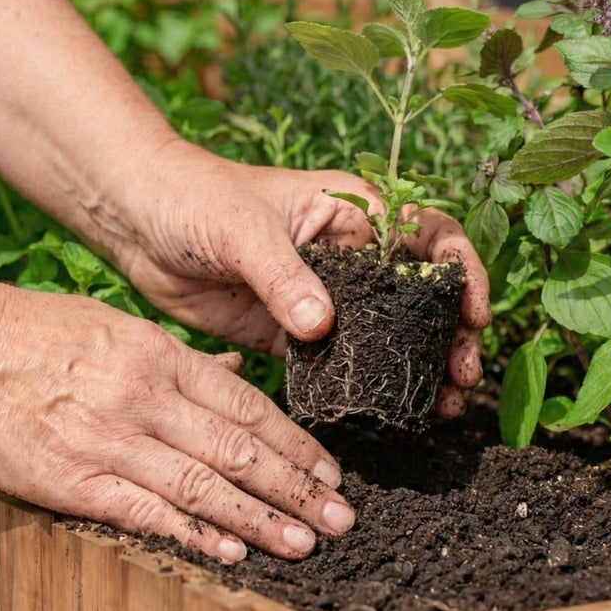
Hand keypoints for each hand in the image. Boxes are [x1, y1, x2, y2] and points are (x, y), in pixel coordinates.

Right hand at [0, 275, 354, 562]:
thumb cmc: (28, 332)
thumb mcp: (113, 326)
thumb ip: (178, 358)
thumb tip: (235, 372)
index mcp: (157, 356)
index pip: (246, 407)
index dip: (295, 443)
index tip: (331, 471)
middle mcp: (143, 397)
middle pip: (238, 450)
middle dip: (296, 487)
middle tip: (343, 519)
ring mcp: (108, 440)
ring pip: (202, 485)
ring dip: (260, 518)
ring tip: (307, 544)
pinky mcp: (70, 480)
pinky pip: (144, 511)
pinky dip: (193, 533)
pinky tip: (232, 551)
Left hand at [115, 141, 491, 419]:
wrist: (138, 220)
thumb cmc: (195, 198)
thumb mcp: (244, 229)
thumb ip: (285, 276)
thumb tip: (322, 326)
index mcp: (352, 213)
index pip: (429, 236)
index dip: (460, 273)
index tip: (472, 314)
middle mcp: (347, 257)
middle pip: (417, 298)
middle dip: (448, 335)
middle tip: (461, 376)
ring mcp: (320, 297)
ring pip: (384, 337)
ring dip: (413, 369)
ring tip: (438, 407)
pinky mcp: (290, 333)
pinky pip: (335, 363)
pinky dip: (360, 386)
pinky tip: (379, 413)